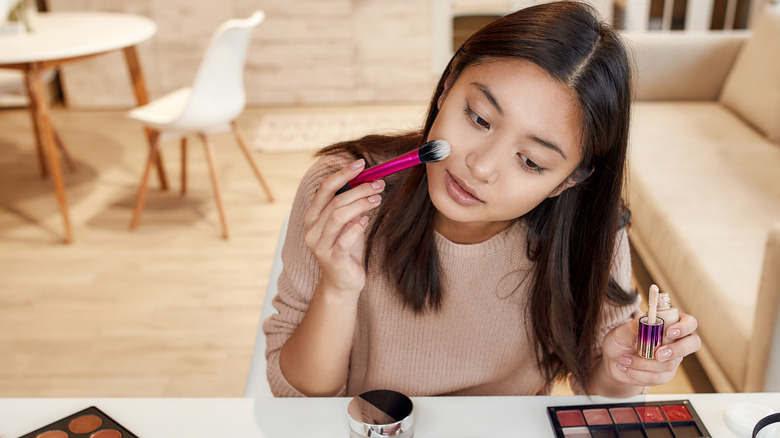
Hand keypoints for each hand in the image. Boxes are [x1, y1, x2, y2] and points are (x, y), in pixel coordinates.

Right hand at [303, 159, 384, 296]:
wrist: (342, 282)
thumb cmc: (346, 249)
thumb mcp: (347, 223)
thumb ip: (350, 205)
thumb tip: (367, 180)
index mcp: (313, 216)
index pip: (324, 188)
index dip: (342, 174)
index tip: (360, 164)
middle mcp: (312, 229)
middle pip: (334, 201)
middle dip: (358, 189)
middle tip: (378, 184)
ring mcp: (320, 245)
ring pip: (338, 217)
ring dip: (360, 204)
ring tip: (377, 199)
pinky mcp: (333, 259)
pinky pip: (344, 239)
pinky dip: (356, 227)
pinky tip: (367, 220)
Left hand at [600, 313, 701, 387]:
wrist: (613, 360)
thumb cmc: (620, 341)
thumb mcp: (621, 332)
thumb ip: (632, 331)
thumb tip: (643, 338)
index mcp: (668, 323)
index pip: (689, 322)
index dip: (684, 327)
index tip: (669, 332)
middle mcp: (674, 341)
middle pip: (693, 343)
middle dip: (677, 349)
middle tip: (657, 354)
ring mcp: (672, 359)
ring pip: (669, 364)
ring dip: (643, 363)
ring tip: (624, 359)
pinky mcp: (664, 374)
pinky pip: (657, 377)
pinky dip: (638, 373)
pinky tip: (626, 368)